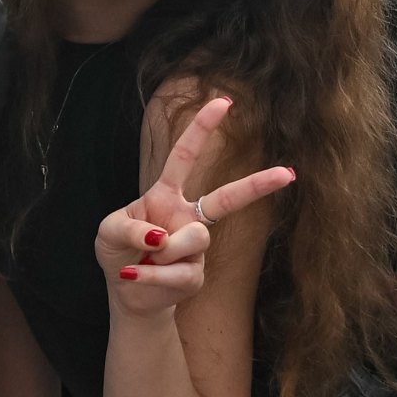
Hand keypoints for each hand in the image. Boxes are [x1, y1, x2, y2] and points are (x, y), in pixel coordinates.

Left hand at [95, 95, 293, 318]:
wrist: (126, 294)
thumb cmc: (117, 252)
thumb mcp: (108, 232)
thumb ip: (128, 229)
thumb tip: (160, 237)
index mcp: (166, 196)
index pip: (185, 156)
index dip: (201, 129)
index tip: (223, 102)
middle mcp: (187, 217)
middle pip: (227, 198)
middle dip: (257, 185)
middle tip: (288, 173)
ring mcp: (196, 247)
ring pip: (194, 240)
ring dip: (161, 253)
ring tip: (142, 261)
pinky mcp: (196, 275)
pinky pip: (181, 273)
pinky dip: (151, 278)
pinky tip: (138, 278)